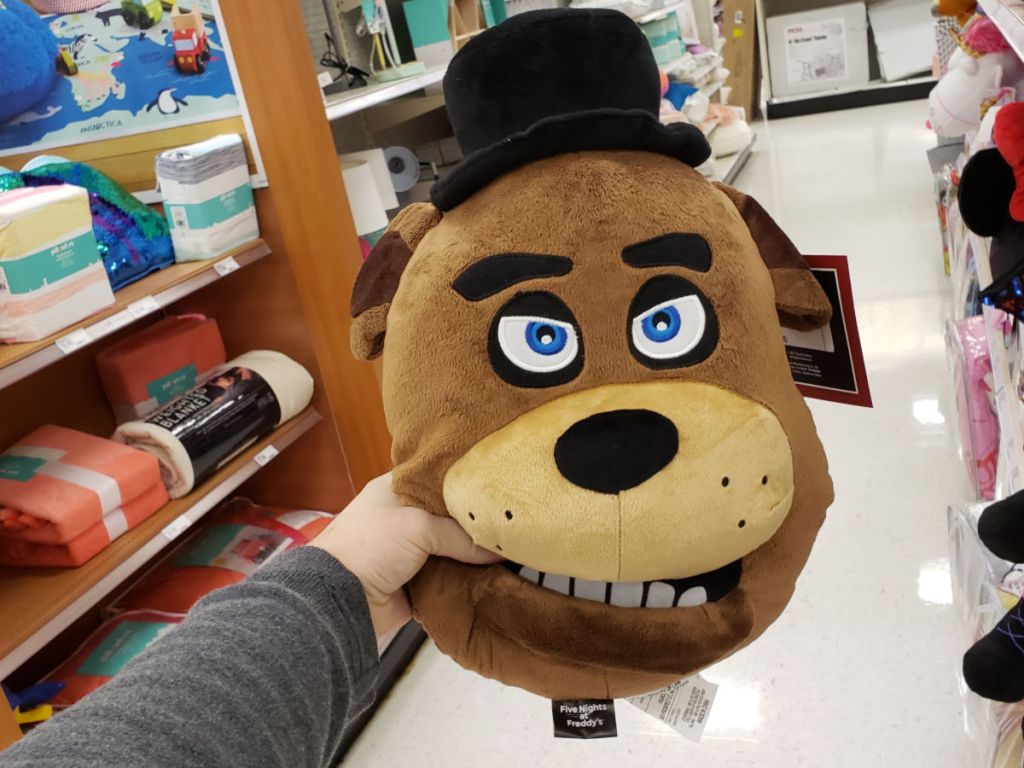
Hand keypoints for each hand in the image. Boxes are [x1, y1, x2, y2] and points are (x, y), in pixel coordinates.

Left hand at [310, 473, 500, 637]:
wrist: (341, 599)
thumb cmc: (369, 546)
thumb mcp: (419, 526)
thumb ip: (461, 535)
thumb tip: (499, 549)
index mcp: (399, 489)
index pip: (441, 478)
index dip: (468, 482)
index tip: (499, 487)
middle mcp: (406, 516)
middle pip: (452, 515)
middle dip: (477, 521)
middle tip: (511, 520)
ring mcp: (412, 550)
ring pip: (454, 547)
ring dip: (475, 553)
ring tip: (511, 548)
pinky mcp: (418, 579)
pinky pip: (451, 575)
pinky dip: (467, 576)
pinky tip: (495, 574)